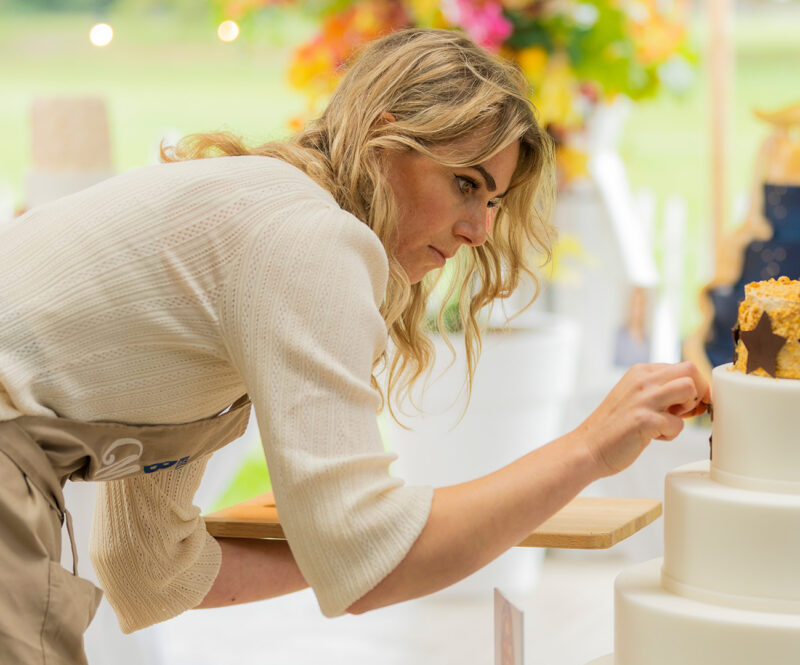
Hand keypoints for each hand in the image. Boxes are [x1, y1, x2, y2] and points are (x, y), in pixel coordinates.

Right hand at [575, 361, 710, 477]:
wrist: (587, 447)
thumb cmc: (613, 427)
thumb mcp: (635, 398)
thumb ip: (661, 392)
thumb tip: (698, 398)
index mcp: (640, 372)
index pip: (683, 367)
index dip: (694, 388)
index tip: (688, 406)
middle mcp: (642, 380)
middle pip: (691, 370)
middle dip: (699, 392)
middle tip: (686, 412)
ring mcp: (643, 398)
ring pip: (689, 388)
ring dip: (687, 409)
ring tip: (669, 422)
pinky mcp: (644, 420)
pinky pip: (678, 424)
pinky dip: (670, 435)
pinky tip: (652, 438)